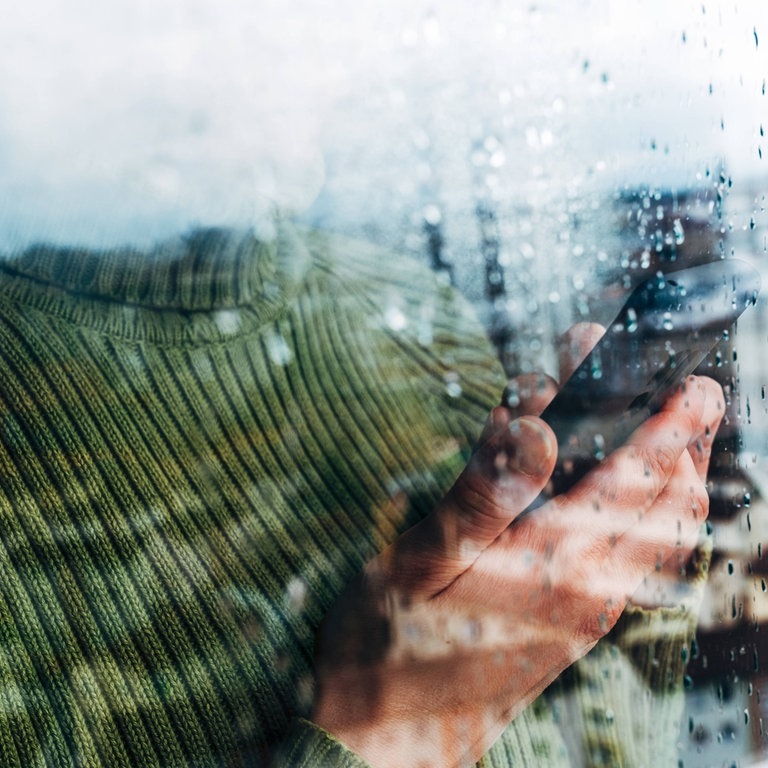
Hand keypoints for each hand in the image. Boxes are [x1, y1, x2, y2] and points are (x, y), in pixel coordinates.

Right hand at [311, 327, 723, 767]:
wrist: (395, 740)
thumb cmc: (395, 646)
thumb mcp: (423, 560)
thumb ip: (484, 492)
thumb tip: (536, 428)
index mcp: (557, 564)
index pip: (637, 477)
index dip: (667, 420)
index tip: (690, 379)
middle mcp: (593, 590)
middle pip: (672, 505)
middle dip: (687, 440)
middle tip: (683, 391)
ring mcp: (593, 612)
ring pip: (669, 538)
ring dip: (682, 477)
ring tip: (674, 435)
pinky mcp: (581, 626)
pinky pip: (649, 565)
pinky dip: (661, 516)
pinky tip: (637, 500)